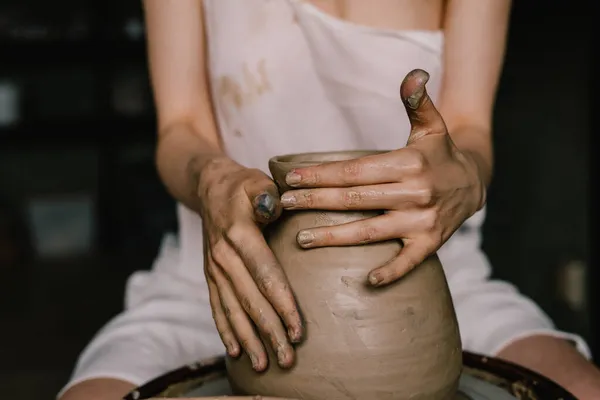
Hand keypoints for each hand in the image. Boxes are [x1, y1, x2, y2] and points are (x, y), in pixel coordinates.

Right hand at [197, 157, 302, 370]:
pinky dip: (225, 330)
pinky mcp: (210, 274)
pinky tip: (236, 351)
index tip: (298, 330)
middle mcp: (223, 256)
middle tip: (288, 360)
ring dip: (248, 339)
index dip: (282, 304)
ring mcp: (214, 268)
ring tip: (264, 365)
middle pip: (250, 301)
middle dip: (269, 332)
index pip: (265, 275)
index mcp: (239, 234)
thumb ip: (266, 193)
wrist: (208, 186)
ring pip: (232, 310)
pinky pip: (216, 306)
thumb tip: (275, 206)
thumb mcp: (257, 180)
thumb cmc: (243, 184)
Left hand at [279, 69, 485, 285]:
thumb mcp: (431, 126)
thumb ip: (417, 102)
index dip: (321, 174)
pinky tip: (367, 281)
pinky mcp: (431, 244)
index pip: (355, 171)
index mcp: (408, 164)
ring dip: (333, 237)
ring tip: (301, 238)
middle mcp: (415, 193)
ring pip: (370, 232)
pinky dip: (390, 272)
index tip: (291, 178)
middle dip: (315, 202)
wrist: (475, 185)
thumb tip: (413, 75)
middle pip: (354, 200)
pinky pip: (408, 262)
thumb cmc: (439, 155)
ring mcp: (423, 222)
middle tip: (283, 205)